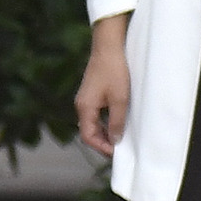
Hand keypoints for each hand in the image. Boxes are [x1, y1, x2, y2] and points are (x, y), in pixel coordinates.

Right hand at [75, 15, 130, 159]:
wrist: (109, 47)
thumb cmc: (114, 71)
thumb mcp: (120, 99)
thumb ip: (117, 122)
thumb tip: (115, 140)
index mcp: (84, 107)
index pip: (88, 136)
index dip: (101, 147)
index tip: (117, 153)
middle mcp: (81, 105)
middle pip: (88, 132)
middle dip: (103, 143)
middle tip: (120, 149)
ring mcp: (85, 99)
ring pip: (92, 124)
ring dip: (104, 134)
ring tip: (120, 139)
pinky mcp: (91, 94)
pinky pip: (94, 115)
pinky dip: (103, 123)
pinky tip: (116, 123)